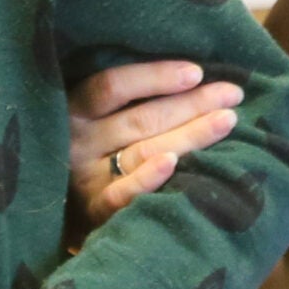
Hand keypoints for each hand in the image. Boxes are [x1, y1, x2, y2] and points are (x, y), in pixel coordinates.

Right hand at [67, 61, 242, 225]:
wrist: (56, 215)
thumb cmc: (85, 157)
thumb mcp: (91, 122)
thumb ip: (121, 103)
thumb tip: (189, 78)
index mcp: (75, 111)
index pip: (113, 87)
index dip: (155, 77)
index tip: (197, 72)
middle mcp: (78, 142)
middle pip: (140, 119)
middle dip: (191, 105)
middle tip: (232, 95)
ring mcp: (85, 178)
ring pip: (142, 151)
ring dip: (188, 136)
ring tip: (227, 121)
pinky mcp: (92, 212)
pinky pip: (121, 194)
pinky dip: (146, 178)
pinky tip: (172, 163)